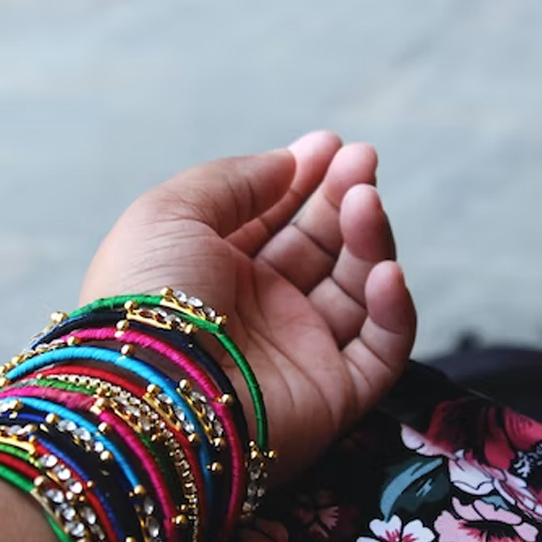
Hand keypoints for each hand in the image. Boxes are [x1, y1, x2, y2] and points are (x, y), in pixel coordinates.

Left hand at [79, 132, 416, 479]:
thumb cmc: (146, 300)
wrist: (154, 396)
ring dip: (369, 241)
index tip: (331, 145)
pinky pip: (382, 349)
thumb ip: (233, 180)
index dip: (304, 180)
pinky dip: (394, 309)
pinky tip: (386, 271)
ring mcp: (299, 351)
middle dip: (343, 199)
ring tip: (365, 202)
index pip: (274, 219)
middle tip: (363, 161)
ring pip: (357, 289)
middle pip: (320, 246)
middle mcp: (260, 310)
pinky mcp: (335, 394)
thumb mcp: (168, 214)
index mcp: (215, 271)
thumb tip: (288, 162)